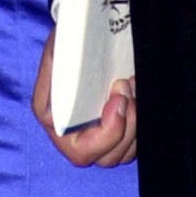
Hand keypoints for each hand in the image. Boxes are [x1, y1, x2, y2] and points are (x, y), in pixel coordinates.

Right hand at [31, 29, 136, 166]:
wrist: (84, 39)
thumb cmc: (69, 44)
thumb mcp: (60, 46)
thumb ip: (60, 63)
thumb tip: (73, 71)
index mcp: (55, 122)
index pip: (81, 150)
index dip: (107, 133)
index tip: (119, 101)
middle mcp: (74, 137)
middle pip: (106, 157)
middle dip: (126, 126)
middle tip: (129, 89)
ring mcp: (96, 138)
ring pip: (122, 154)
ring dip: (136, 125)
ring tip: (134, 89)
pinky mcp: (114, 134)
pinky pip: (132, 146)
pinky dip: (140, 125)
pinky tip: (139, 97)